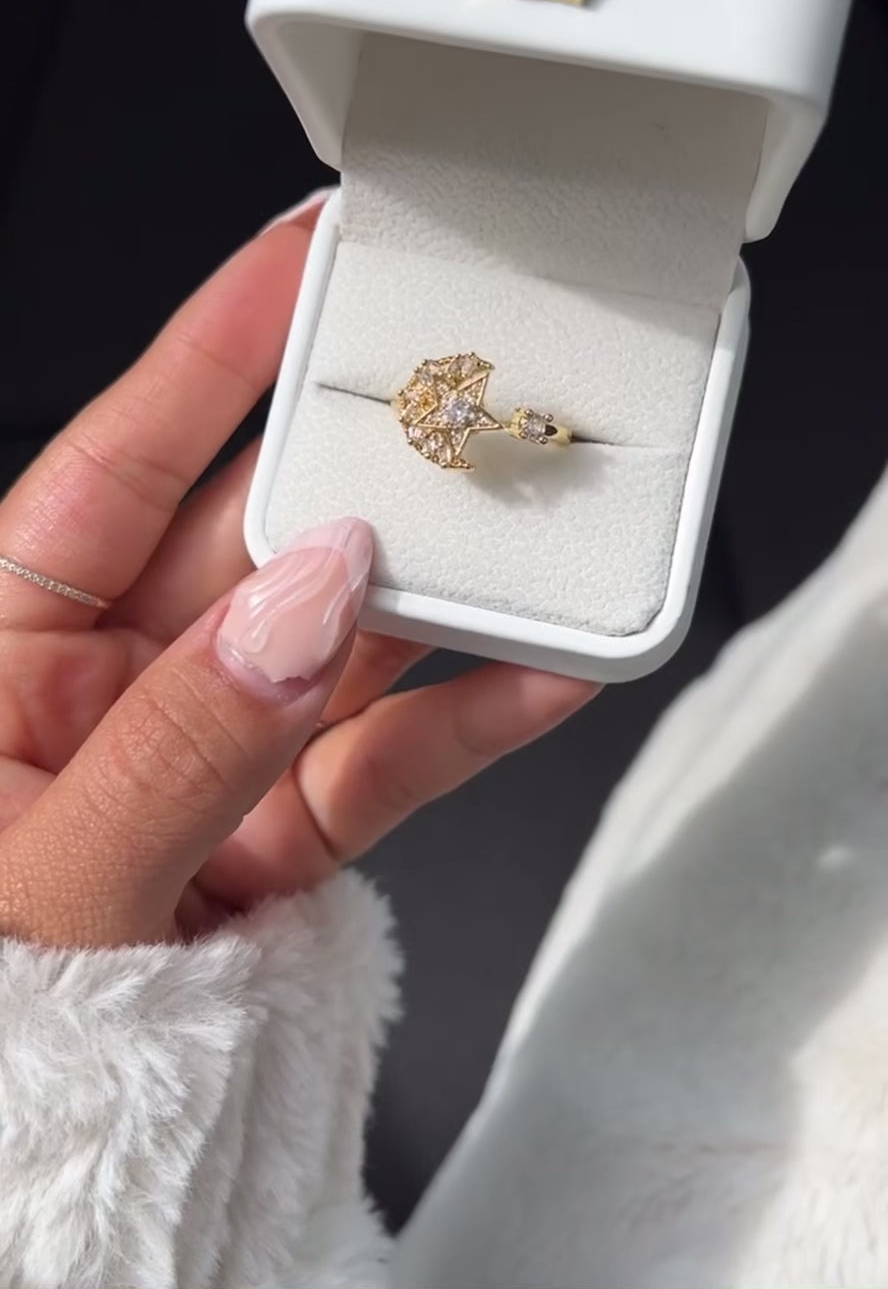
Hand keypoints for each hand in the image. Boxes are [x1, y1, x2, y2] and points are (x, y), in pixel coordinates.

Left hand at [0, 203, 598, 948]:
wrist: (31, 1164)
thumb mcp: (49, 876)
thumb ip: (185, 739)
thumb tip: (307, 599)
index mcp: (6, 645)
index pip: (115, 461)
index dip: (209, 354)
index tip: (298, 264)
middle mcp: (116, 678)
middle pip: (255, 535)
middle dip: (357, 466)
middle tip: (449, 401)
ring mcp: (214, 747)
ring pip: (342, 638)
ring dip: (437, 589)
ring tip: (527, 534)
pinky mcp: (283, 830)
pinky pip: (386, 757)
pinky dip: (463, 721)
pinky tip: (534, 677)